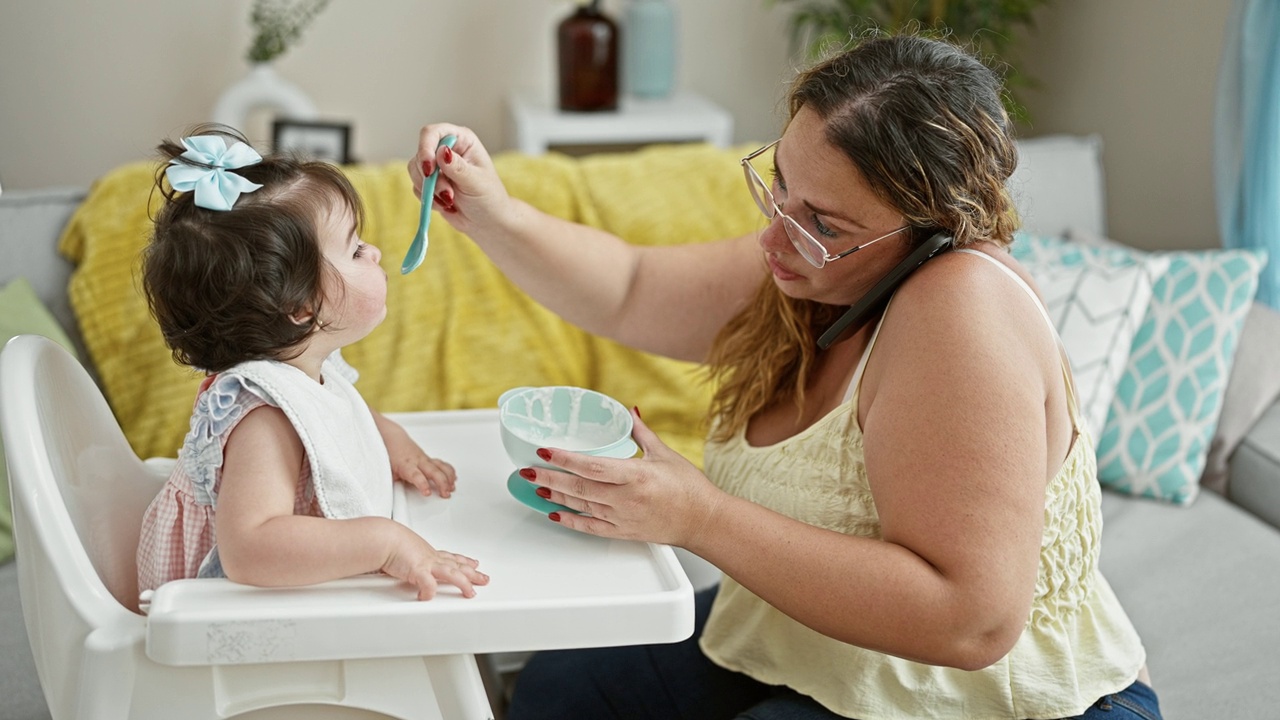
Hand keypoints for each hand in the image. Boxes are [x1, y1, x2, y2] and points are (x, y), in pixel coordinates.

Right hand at [382, 524, 488, 599]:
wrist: (382, 538)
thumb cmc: (389, 541)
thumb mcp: (402, 550)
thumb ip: (406, 560)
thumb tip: (402, 564)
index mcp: (429, 553)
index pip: (451, 558)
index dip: (464, 561)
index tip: (473, 563)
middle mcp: (431, 558)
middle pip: (458, 566)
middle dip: (472, 574)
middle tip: (484, 579)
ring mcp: (427, 564)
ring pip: (452, 574)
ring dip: (463, 583)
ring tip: (470, 593)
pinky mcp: (418, 571)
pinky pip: (428, 585)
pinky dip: (429, 593)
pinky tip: (427, 598)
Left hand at [384, 422, 457, 497]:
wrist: (391, 438)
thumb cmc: (388, 453)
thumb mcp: (385, 470)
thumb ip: (389, 482)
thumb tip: (389, 494)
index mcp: (406, 465)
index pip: (416, 475)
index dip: (422, 484)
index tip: (427, 492)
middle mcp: (418, 461)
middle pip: (433, 471)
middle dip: (442, 483)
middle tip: (445, 494)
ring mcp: (425, 459)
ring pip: (440, 467)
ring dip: (448, 478)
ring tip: (452, 488)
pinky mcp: (428, 459)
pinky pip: (442, 464)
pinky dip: (449, 471)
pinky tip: (453, 478)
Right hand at [407, 123, 515, 236]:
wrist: (487, 222)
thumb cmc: (489, 198)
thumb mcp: (476, 182)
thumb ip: (458, 167)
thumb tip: (442, 151)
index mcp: (462, 140)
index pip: (433, 133)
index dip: (425, 148)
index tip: (429, 169)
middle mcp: (446, 149)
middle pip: (420, 154)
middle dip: (431, 178)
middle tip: (447, 194)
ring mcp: (437, 166)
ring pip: (416, 171)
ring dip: (429, 190)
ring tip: (450, 201)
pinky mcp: (430, 183)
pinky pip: (416, 187)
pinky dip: (428, 198)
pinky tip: (446, 205)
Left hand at [520, 408, 726, 546]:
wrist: (702, 521)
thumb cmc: (688, 488)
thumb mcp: (664, 454)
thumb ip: (641, 433)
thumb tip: (627, 411)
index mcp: (636, 476)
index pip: (592, 466)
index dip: (565, 459)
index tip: (545, 451)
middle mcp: (625, 498)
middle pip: (579, 487)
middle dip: (549, 478)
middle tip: (527, 470)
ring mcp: (622, 518)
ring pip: (580, 506)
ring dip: (555, 496)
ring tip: (536, 486)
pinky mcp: (622, 532)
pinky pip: (590, 527)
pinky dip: (570, 520)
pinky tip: (554, 513)